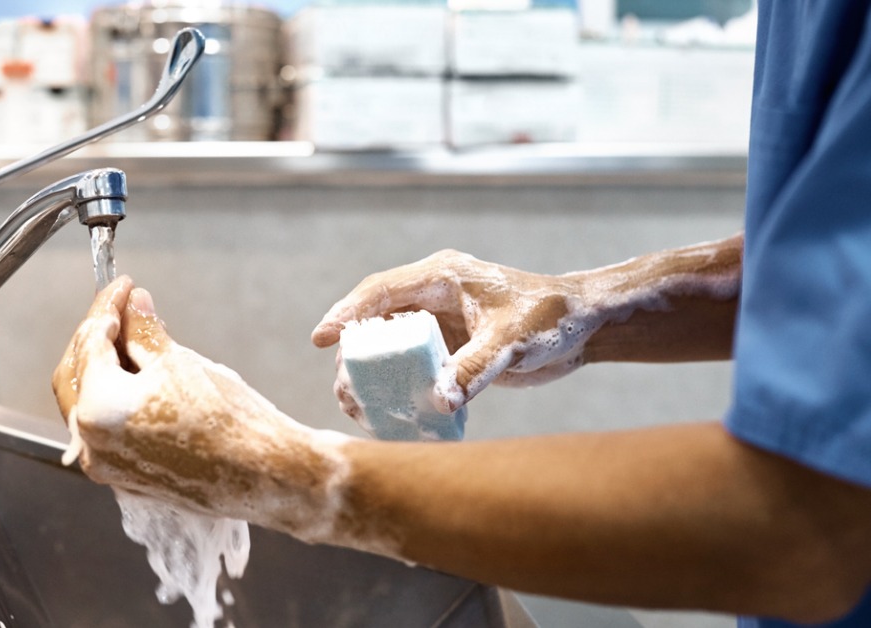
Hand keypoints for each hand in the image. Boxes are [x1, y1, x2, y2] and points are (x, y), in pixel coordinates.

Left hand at [53, 277, 347, 539]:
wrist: (262, 473)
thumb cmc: (226, 421)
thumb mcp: (178, 361)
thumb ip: (144, 330)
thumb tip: (133, 304)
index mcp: (97, 410)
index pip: (90, 342)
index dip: (107, 306)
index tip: (124, 287)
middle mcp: (90, 443)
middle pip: (76, 373)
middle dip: (98, 336)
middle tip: (124, 308)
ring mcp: (105, 464)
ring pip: (88, 401)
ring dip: (106, 366)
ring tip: (138, 337)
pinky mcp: (123, 475)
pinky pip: (106, 426)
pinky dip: (116, 396)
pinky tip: (141, 375)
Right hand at [312, 250, 592, 413]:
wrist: (584, 325)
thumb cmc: (550, 316)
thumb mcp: (512, 340)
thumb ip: (474, 367)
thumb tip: (438, 400)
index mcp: (441, 278)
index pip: (380, 291)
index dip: (347, 313)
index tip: (321, 338)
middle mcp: (433, 297)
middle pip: (377, 323)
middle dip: (354, 355)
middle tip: (343, 388)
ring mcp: (440, 324)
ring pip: (390, 347)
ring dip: (373, 375)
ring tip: (357, 406)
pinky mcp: (451, 349)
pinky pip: (414, 367)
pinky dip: (400, 388)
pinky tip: (391, 414)